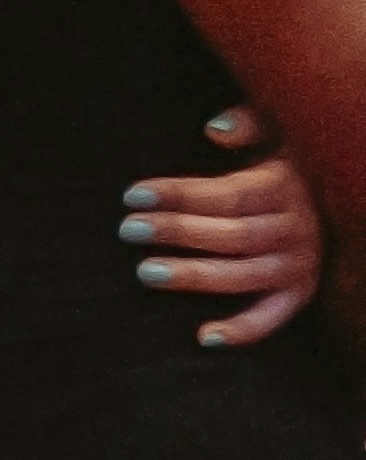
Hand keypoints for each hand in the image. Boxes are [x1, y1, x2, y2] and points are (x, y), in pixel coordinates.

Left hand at [130, 103, 322, 349]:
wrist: (333, 193)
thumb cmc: (283, 157)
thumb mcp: (277, 128)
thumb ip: (250, 122)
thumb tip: (216, 129)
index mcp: (286, 186)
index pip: (227, 194)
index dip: (179, 194)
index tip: (132, 195)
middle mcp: (297, 227)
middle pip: (231, 235)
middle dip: (176, 231)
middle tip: (126, 229)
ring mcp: (301, 263)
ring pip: (244, 275)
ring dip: (195, 277)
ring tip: (144, 273)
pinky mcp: (301, 291)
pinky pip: (274, 316)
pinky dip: (244, 331)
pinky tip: (203, 338)